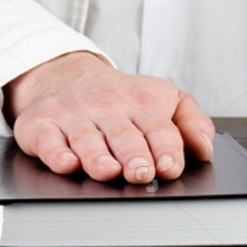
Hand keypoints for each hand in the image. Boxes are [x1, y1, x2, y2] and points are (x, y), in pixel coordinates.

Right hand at [3, 51, 215, 182]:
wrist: (66, 74)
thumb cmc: (122, 98)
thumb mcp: (164, 97)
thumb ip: (191, 121)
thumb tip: (205, 150)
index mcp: (142, 105)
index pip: (159, 128)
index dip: (165, 148)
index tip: (170, 167)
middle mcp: (108, 110)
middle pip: (124, 135)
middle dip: (134, 155)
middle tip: (142, 173)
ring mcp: (74, 117)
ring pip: (87, 139)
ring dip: (98, 156)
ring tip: (109, 171)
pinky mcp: (41, 125)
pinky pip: (47, 139)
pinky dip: (56, 152)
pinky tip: (67, 163)